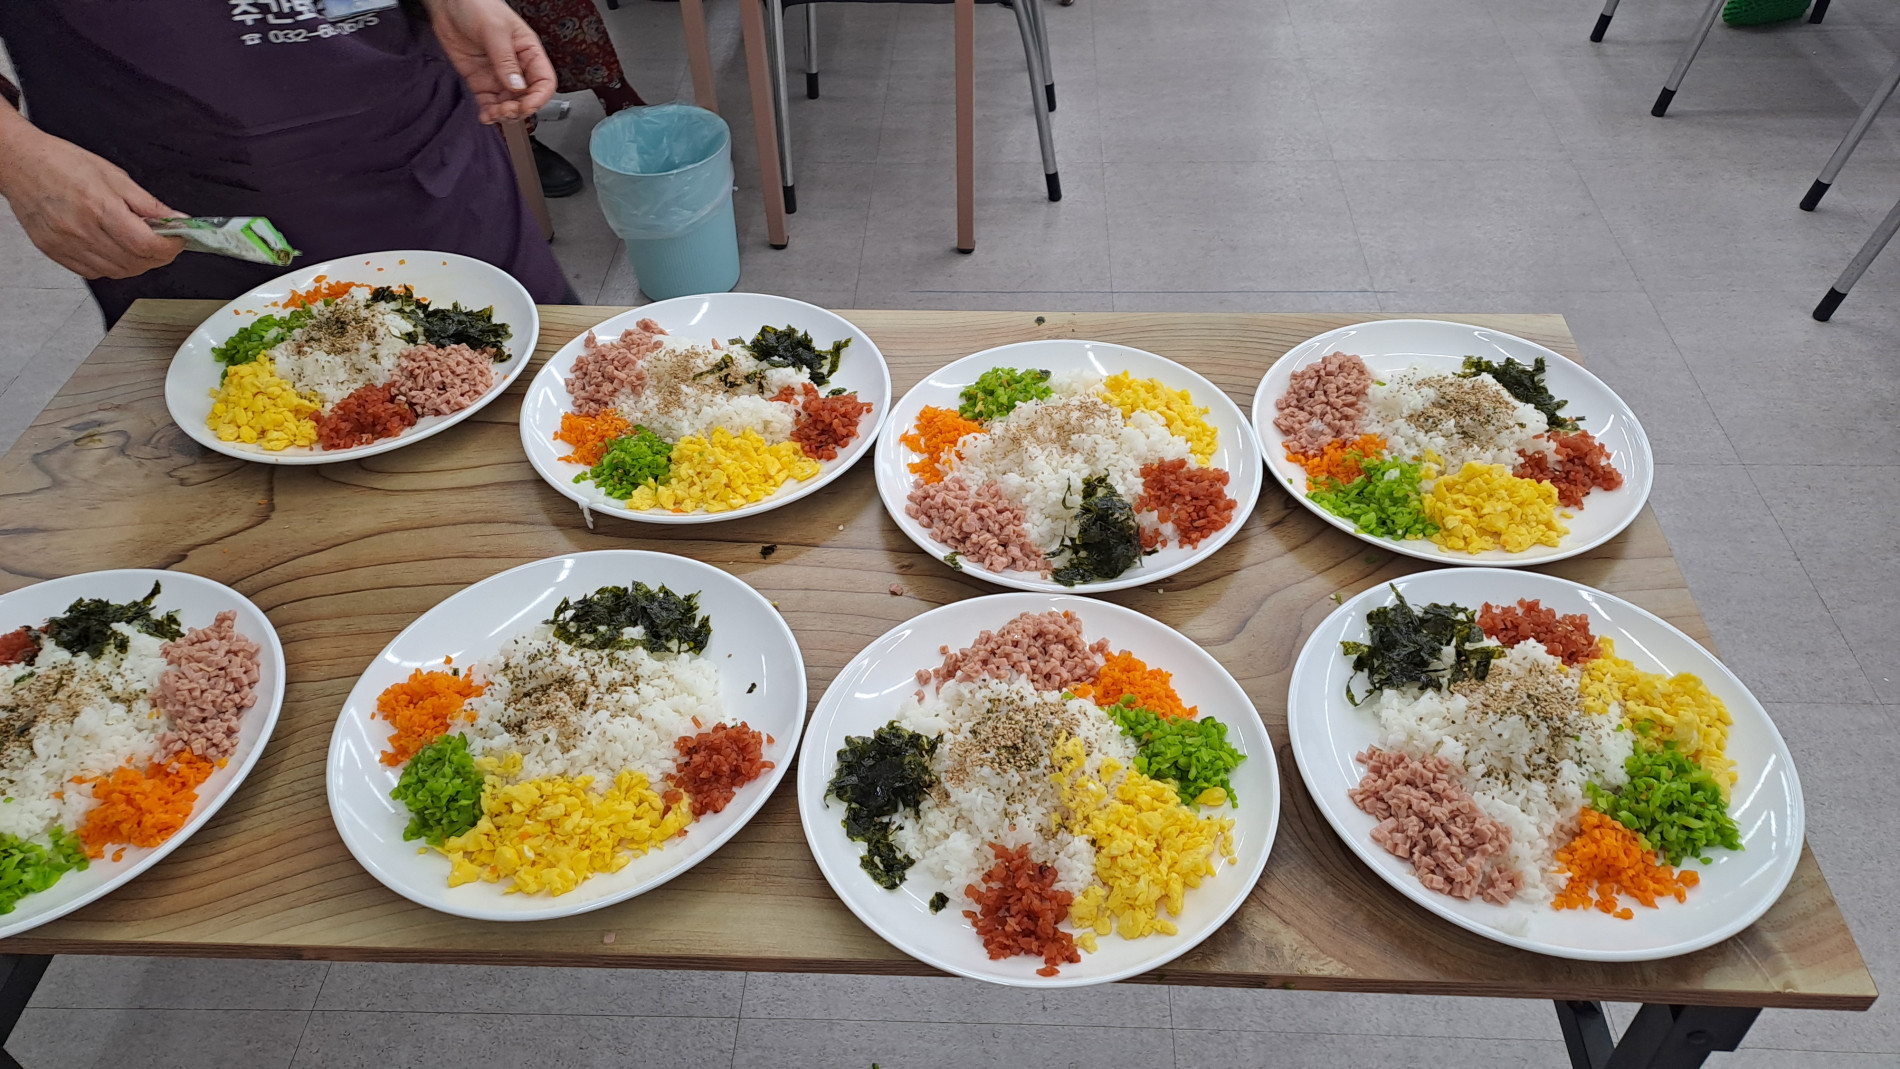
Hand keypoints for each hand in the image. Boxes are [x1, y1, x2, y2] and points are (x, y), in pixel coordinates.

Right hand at [0, 123, 182, 279]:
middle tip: (164, 243)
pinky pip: (93, 273)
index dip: (170, 247)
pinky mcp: (55, 252)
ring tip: (140, 246)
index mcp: (99, 207)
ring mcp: (66, 245)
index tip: (178, 240)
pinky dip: (112, 267)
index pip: (146, 244)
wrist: (20, 163)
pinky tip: (114, 250)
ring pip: (117, 272)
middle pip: (135, 262)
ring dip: (137, 264)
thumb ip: (148, 203)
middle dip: (158, 257)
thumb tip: (177, 220)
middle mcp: (81, 230)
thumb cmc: (61, 163)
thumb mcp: (114, 175)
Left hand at [428, 0, 556, 123]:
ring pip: (508, 105)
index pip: (544, 81)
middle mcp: (516, 67)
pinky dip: (488, 113)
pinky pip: (489, 103)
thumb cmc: (477, 6)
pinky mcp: (480, 81)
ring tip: (493, 114)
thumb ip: (505, 60)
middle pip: (527, 98)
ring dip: (503, 115)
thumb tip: (517, 86)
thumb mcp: (494, 30)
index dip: (538, 98)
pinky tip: (485, 116)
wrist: (448, 4)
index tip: (526, 106)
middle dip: (519, 109)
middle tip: (506, 111)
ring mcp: (498, 76)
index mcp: (529, 51)